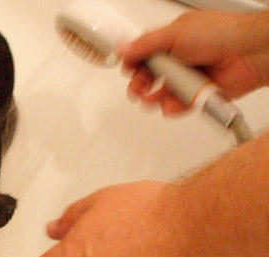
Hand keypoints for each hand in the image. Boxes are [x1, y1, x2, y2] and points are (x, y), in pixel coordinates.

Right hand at [117, 10, 268, 114]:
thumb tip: (122, 49)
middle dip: (140, 85)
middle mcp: (179, 58)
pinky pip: (179, 105)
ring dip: (155, 98)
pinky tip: (172, 104)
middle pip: (150, 77)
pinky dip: (173, 107)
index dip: (133, 63)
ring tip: (153, 99)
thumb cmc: (219, 35)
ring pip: (162, 94)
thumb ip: (144, 45)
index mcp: (171, 40)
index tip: (128, 70)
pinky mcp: (198, 94)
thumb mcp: (174, 34)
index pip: (144, 54)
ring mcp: (188, 76)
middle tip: (138, 90)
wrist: (248, 53)